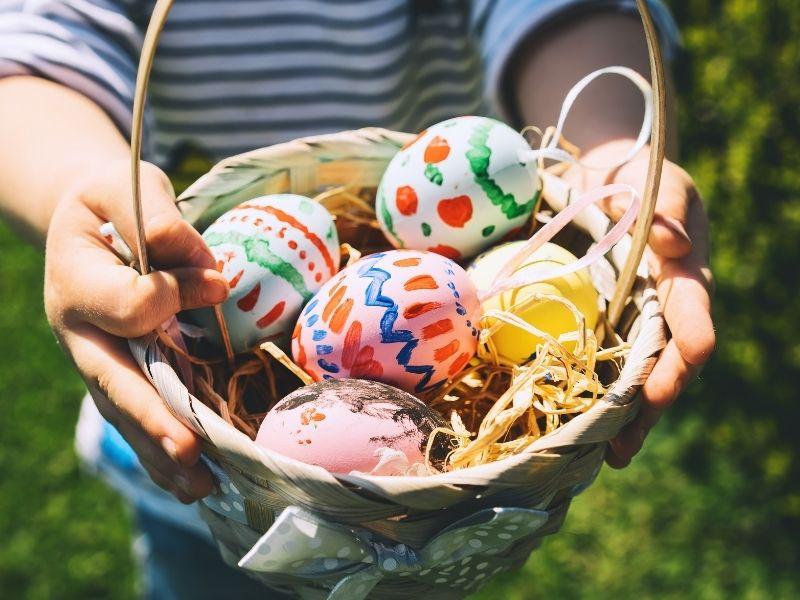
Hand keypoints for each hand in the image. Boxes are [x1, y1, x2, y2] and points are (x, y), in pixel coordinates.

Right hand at [44, 160, 228, 501]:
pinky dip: (162, 451)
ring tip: (201, 489)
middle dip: (153, 417)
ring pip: (125, 413)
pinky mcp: (119, 372)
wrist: (88, 220)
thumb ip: (155, 216)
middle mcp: (79, 330)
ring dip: (161, 453)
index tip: (215, 281)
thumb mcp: (125, 186)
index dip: (177, 295)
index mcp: (74, 279)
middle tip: (190, 450)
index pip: (131, 305)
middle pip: (114, 382)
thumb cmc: (112, 201)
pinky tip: (194, 482)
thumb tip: (204, 267)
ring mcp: (96, 358)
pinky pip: (137, 416)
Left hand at [563, 141, 715, 466]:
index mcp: (685, 276)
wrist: (610, 180)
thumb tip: (672, 246)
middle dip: (649, 407)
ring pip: (636, 374)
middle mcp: (665, 307)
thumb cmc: (640, 179)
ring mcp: (636, 318)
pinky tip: (574, 422)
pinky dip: (594, 391)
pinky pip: (604, 360)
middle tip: (623, 444)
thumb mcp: (656, 183)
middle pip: (666, 365)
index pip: (692, 320)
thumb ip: (664, 209)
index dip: (682, 356)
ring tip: (604, 454)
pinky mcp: (607, 320)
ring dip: (623, 415)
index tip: (662, 389)